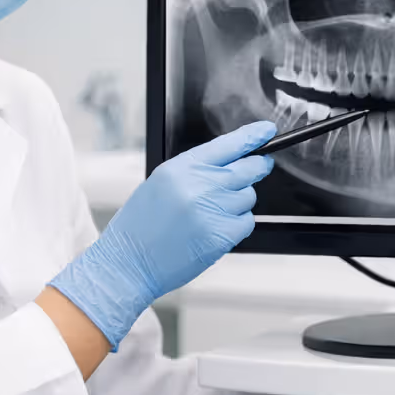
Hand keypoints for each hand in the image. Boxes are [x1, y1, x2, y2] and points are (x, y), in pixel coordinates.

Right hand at [49, 122, 276, 347]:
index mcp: (181, 168)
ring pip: (248, 197)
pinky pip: (246, 222)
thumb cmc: (140, 226)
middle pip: (249, 168)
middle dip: (258, 167)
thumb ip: (194, 171)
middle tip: (259, 168)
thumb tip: (229, 164)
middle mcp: (199, 185)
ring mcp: (212, 210)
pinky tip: (214, 231)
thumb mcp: (160, 184)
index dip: (252, 136)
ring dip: (238, 203)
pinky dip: (237, 226)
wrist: (128, 263)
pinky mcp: (221, 235)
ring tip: (210, 215)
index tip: (267, 130)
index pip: (228, 144)